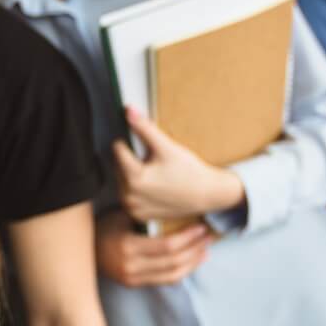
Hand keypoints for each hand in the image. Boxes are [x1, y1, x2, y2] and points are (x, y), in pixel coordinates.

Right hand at [95, 208, 210, 286]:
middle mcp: (131, 266)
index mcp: (128, 247)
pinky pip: (164, 280)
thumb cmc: (104, 227)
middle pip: (173, 262)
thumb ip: (144, 217)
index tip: (201, 229)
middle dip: (195, 250)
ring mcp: (132, 278)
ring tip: (205, 251)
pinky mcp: (133, 284)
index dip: (188, 238)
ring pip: (172, 275)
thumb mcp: (121, 217)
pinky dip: (181, 271)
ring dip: (193, 264)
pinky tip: (190, 262)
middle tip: (208, 238)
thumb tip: (174, 208)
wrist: (83, 249)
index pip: (167, 246)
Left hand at [112, 107, 244, 221]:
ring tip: (154, 174)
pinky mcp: (138, 215)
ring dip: (131, 173)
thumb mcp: (167, 147)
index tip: (144, 146)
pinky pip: (128, 195)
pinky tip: (153, 186)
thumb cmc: (189, 171)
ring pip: (121, 180)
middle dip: (131, 159)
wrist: (208, 195)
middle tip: (152, 161)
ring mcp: (133, 208)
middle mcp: (130, 196)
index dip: (129, 143)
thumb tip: (128, 110)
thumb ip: (144, 128)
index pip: (117, 150)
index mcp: (135, 178)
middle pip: (118, 166)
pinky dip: (136, 189)